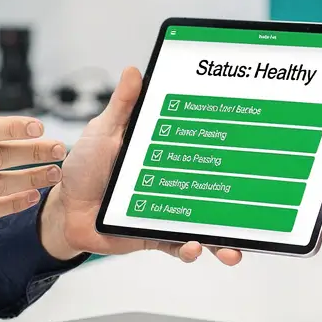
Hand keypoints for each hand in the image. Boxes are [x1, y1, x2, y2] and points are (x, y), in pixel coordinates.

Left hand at [38, 65, 242, 266]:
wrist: (64, 209)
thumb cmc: (84, 167)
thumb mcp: (104, 131)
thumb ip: (123, 106)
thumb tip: (134, 71)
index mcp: (166, 155)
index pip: (202, 149)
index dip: (227, 150)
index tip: (252, 146)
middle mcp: (173, 184)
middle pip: (213, 193)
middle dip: (238, 205)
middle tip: (256, 206)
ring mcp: (166, 211)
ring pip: (202, 226)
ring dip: (221, 239)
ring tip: (232, 247)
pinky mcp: (153, 235)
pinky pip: (176, 246)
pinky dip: (187, 250)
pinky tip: (192, 246)